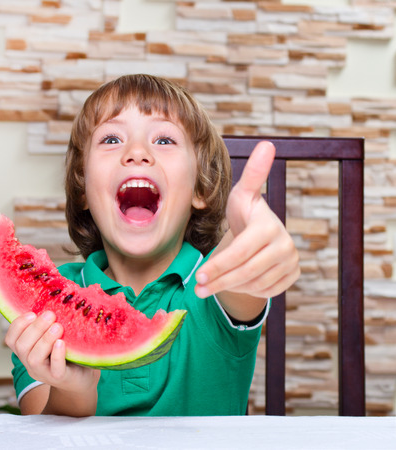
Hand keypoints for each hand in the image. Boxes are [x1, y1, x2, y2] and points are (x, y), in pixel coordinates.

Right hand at [5, 311, 99, 397]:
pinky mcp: (60, 378)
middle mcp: (31, 362)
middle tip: (50, 315)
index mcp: (27, 349)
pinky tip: (62, 343)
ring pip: (34, 358)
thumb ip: (50, 321)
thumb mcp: (56, 334)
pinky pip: (55, 369)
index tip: (32, 313)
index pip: (11, 339)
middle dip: (35, 328)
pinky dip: (57, 355)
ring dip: (45, 339)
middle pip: (22, 346)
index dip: (17, 325)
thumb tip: (54, 294)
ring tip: (58, 327)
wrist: (82, 376)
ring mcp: (44, 372)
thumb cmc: (67, 350)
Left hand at [195, 141, 299, 302]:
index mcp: (269, 226)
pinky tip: (234, 283)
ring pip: (255, 283)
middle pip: (247, 271)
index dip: (219, 265)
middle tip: (197, 288)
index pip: (241, 251)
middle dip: (219, 281)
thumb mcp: (242, 195)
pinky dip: (247, 290)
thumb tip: (267, 143)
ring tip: (208, 287)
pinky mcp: (292, 276)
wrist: (261, 233)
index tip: (199, 275)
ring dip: (229, 287)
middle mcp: (286, 245)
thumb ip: (252, 174)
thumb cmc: (246, 213)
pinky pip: (266, 291)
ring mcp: (291, 263)